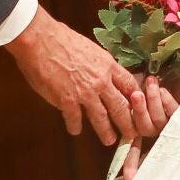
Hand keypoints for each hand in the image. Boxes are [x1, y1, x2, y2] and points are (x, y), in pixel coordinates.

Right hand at [6, 6, 166, 146]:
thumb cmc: (61, 39)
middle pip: (120, 106)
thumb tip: (103, 73)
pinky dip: (75, 126)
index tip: (139, 107)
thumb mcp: (90, 48)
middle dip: (128, 123)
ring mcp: (85, 92)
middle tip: (132, 134)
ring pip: (101, 117)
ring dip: (106, 131)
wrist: (41, 39)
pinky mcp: (67, 100)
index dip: (136, 99)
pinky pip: (75, 119)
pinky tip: (75, 130)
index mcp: (108, 65)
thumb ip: (99, 64)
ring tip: (109, 140)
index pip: (130, 85)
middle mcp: (100, 81)